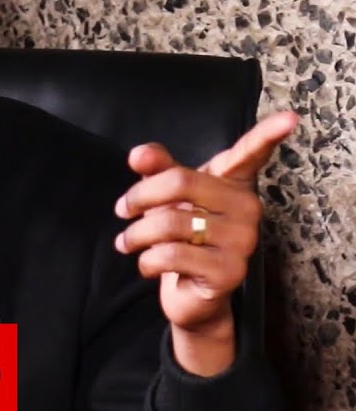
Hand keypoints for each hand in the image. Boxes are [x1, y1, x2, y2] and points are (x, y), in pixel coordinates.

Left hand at [113, 111, 297, 375]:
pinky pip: (171, 255)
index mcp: (233, 184)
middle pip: (179, 183)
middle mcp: (247, 208)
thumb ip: (157, 171)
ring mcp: (243, 241)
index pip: (250, 154)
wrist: (188, 293)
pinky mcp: (229, 271)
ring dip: (135, 235)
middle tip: (121, 210)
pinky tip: (148, 265)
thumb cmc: (181, 238)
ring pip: (169, 223)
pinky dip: (146, 260)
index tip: (290, 117)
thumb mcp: (167, 200)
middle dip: (138, 197)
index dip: (268, 135)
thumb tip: (139, 155)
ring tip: (128, 242)